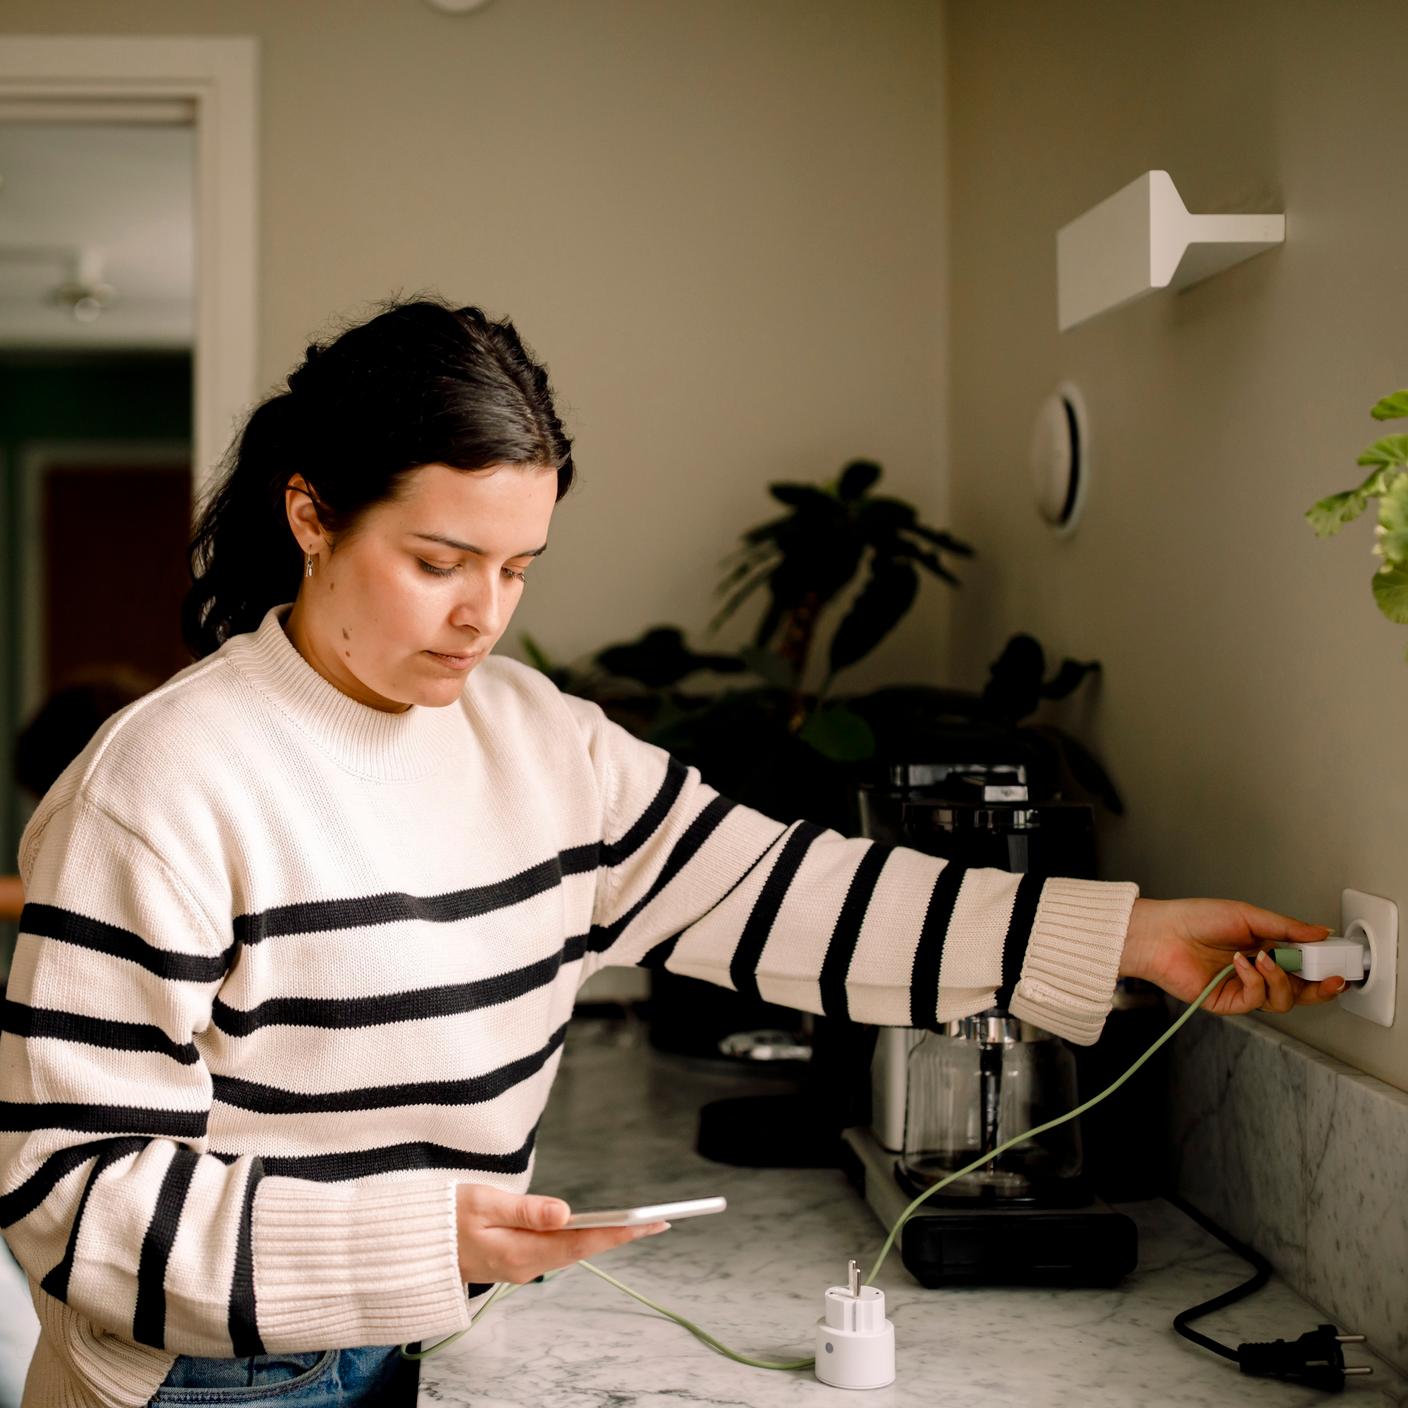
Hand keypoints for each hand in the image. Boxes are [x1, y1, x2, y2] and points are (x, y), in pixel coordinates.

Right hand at [454, 1184, 666, 1284]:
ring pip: (572, 1251)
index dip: (617, 1232)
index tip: (647, 1224)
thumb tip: (565, 1212)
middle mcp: (525, 1265)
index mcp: (519, 1253)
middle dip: (620, 1235)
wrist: (412, 1248)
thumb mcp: (482, 1203)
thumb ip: (525, 1209)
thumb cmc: (443, 1220)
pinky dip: (582, 1239)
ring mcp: (520, 1266)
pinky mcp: (516, 1261)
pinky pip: (557, 1251)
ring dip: (604, 1237)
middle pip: (582, 1248)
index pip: (580, 1241)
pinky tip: (597, 1230)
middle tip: (657, 1222)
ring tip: (637, 1225)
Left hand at [1119, 897, 1344, 1014]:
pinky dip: (1254, 981)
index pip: (1304, 964)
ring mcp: (1244, 988)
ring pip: (1283, 1000)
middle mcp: (1258, 971)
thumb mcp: (1248, 915)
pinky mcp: (1228, 1002)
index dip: (1323, 966)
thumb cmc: (1196, 918)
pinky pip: (1256, 1000)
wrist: (1161, 933)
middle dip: (1320, 987)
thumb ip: (1286, 928)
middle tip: (1330, 977)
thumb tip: (1322, 933)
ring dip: (1280, 980)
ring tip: (1265, 958)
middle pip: (1300, 990)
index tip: (1339, 962)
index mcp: (1266, 948)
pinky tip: (1242, 963)